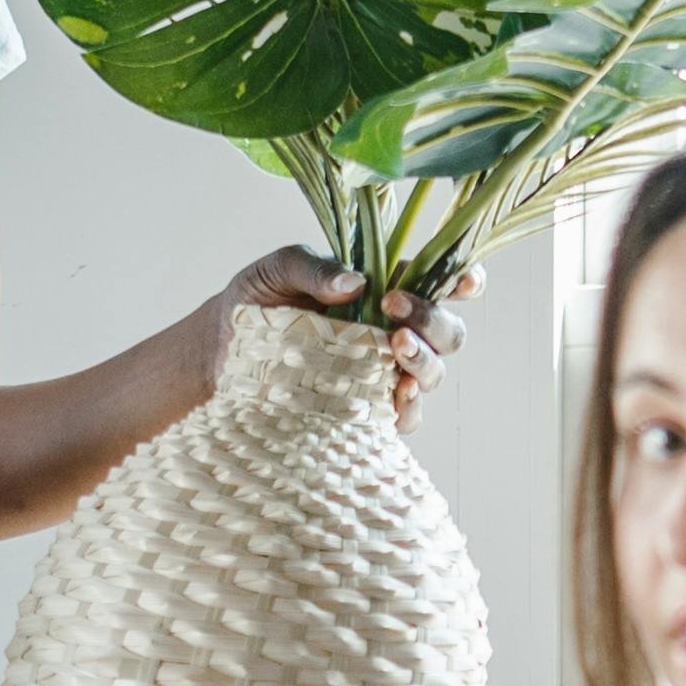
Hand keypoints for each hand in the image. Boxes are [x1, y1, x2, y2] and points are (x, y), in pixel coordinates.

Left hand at [220, 242, 471, 428]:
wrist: (221, 351)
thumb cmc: (255, 302)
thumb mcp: (276, 270)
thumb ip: (312, 267)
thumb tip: (353, 283)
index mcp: (386, 290)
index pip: (442, 283)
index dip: (465, 282)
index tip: (462, 282)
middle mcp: (394, 333)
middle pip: (448, 333)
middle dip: (434, 320)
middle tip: (393, 310)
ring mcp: (384, 375)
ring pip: (433, 374)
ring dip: (424, 362)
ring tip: (394, 346)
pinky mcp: (366, 412)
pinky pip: (406, 417)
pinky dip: (408, 408)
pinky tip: (394, 396)